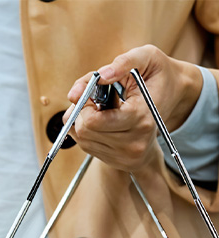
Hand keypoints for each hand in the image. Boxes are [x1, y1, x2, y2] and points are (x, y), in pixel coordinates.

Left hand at [65, 45, 201, 173]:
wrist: (174, 97)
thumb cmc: (158, 74)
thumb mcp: (147, 57)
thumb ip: (123, 62)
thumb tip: (99, 76)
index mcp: (142, 117)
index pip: (94, 121)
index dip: (84, 104)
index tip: (91, 90)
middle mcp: (135, 142)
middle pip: (85, 131)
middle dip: (80, 111)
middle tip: (93, 97)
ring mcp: (126, 155)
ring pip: (82, 140)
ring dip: (81, 120)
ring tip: (99, 107)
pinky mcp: (117, 161)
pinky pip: (86, 147)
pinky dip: (85, 131)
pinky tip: (100, 119)